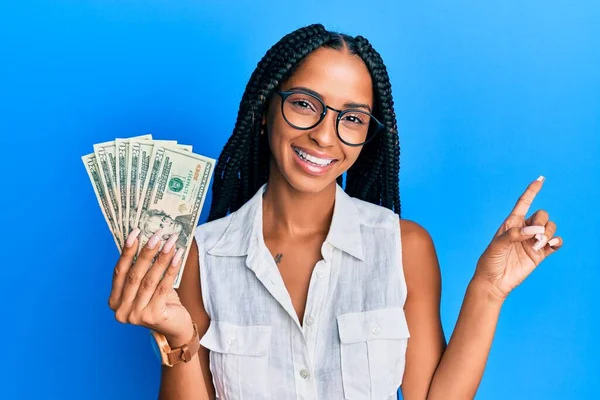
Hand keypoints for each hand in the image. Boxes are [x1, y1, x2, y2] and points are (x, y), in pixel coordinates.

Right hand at [108, 228, 192, 343]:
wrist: (176, 327)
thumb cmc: (161, 302)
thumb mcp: (147, 286)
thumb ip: (141, 269)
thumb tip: (147, 238)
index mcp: (114, 301)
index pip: (119, 271)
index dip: (127, 251)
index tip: (135, 232)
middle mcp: (121, 310)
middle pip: (134, 274)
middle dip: (146, 252)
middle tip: (157, 234)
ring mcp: (135, 315)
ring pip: (149, 280)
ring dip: (161, 258)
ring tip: (170, 242)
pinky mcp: (153, 316)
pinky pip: (163, 287)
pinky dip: (171, 269)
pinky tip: (178, 256)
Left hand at [474, 176, 562, 299]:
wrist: (494, 281)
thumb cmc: (490, 261)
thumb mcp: (496, 245)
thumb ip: (513, 235)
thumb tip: (532, 231)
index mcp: (511, 223)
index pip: (524, 203)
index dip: (532, 191)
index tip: (540, 179)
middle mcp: (524, 230)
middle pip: (542, 215)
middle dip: (541, 222)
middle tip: (534, 236)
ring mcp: (533, 242)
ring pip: (550, 228)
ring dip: (549, 233)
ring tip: (538, 244)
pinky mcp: (540, 254)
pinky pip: (555, 243)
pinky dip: (557, 241)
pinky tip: (552, 244)